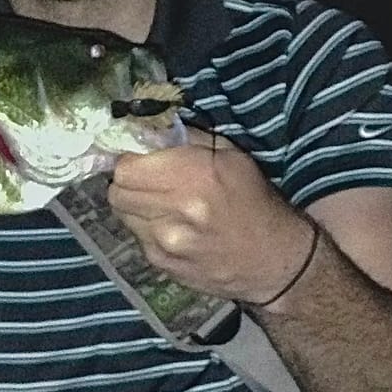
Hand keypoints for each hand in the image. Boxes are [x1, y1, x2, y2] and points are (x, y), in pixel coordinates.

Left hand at [106, 130, 316, 304]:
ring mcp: (165, 244)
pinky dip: (147, 227)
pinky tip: (173, 226)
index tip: (142, 156)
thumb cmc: (255, 201)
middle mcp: (174, 213)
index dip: (130, 157)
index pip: (126, 166)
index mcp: (194, 178)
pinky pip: (136, 236)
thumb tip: (148, 127)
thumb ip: (185, 139)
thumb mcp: (231, 156)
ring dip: (135, 204)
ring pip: (122, 213)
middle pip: (117, 190)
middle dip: (129, 180)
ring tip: (163, 203)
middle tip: (148, 178)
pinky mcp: (162, 265)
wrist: (273, 262)